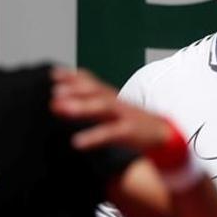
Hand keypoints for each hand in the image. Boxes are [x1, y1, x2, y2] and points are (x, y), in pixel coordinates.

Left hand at [49, 67, 170, 153]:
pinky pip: (110, 133)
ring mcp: (124, 115)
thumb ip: (85, 108)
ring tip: (62, 108)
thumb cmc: (131, 125)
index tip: (52, 74)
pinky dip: (93, 137)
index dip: (72, 76)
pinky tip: (77, 142)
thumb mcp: (109, 113)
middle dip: (74, 88)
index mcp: (110, 97)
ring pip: (102, 106)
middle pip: (95, 90)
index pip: (90, 81)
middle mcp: (116, 102)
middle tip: (54, 91)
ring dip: (82, 106)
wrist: (164, 136)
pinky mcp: (130, 132)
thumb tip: (56, 106)